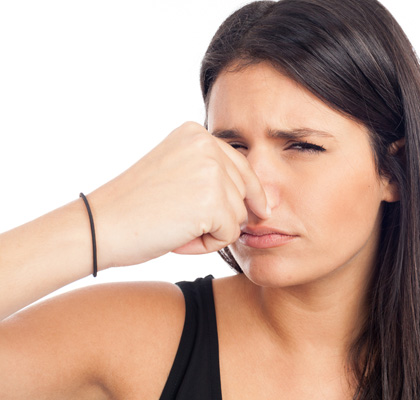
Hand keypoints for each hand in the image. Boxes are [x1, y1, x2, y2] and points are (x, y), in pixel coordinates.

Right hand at [88, 121, 268, 268]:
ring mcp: (211, 171)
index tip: (260, 210)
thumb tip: (262, 198)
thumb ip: (209, 172)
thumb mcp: (175, 171)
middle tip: (185, 223)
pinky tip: (178, 239)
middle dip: (225, 215)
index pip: (241, 166)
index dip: (251, 193)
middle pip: (245, 190)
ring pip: (239, 215)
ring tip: (175, 228)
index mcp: (196, 133)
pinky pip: (229, 235)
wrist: (100, 226)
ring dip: (212, 231)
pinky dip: (207, 246)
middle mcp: (206, 145)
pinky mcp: (213, 201)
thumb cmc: (133, 207)